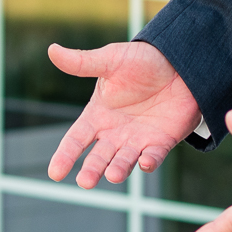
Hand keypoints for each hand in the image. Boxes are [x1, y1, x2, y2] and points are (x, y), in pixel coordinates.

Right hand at [46, 41, 202, 188]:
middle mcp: (115, 132)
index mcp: (98, 115)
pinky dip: (149, 162)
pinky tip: (145, 163)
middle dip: (91, 169)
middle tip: (85, 181)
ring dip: (118, 169)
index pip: (76, 139)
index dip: (65, 156)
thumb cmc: (142, 61)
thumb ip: (83, 62)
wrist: (180, 62)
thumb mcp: (111, 60)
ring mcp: (138, 139)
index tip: (55, 174)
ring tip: (113, 175)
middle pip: (99, 157)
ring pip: (124, 161)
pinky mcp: (162, 141)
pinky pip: (154, 156)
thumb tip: (52, 50)